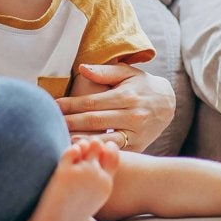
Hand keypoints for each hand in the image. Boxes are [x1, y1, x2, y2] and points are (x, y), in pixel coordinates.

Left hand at [56, 63, 175, 151]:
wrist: (169, 103)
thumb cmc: (142, 85)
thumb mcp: (128, 73)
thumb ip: (105, 72)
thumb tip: (82, 68)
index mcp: (126, 96)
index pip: (92, 102)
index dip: (71, 105)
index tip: (53, 106)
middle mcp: (132, 115)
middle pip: (94, 121)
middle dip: (70, 122)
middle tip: (50, 123)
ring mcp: (136, 133)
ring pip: (104, 139)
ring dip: (82, 141)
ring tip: (62, 140)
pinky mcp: (138, 146)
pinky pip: (115, 150)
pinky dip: (99, 151)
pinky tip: (84, 151)